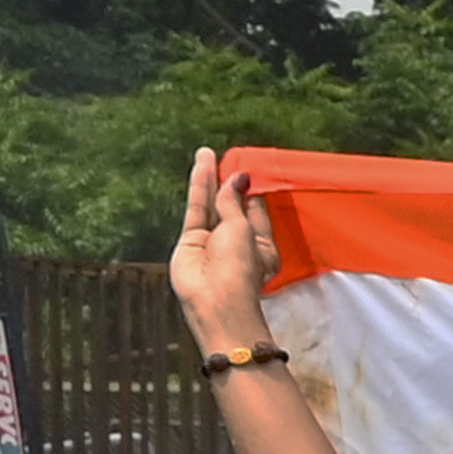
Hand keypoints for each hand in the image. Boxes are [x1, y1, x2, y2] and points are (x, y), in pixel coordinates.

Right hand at [168, 147, 282, 359]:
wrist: (215, 299)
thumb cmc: (240, 269)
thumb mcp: (243, 227)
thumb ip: (234, 202)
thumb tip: (237, 179)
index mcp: (261, 243)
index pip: (255, 208)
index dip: (250, 187)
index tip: (246, 166)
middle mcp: (236, 242)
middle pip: (231, 204)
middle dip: (228, 180)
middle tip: (226, 157)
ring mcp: (212, 241)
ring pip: (211, 203)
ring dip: (210, 178)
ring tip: (207, 154)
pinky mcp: (191, 240)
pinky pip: (196, 208)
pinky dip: (198, 187)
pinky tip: (200, 167)